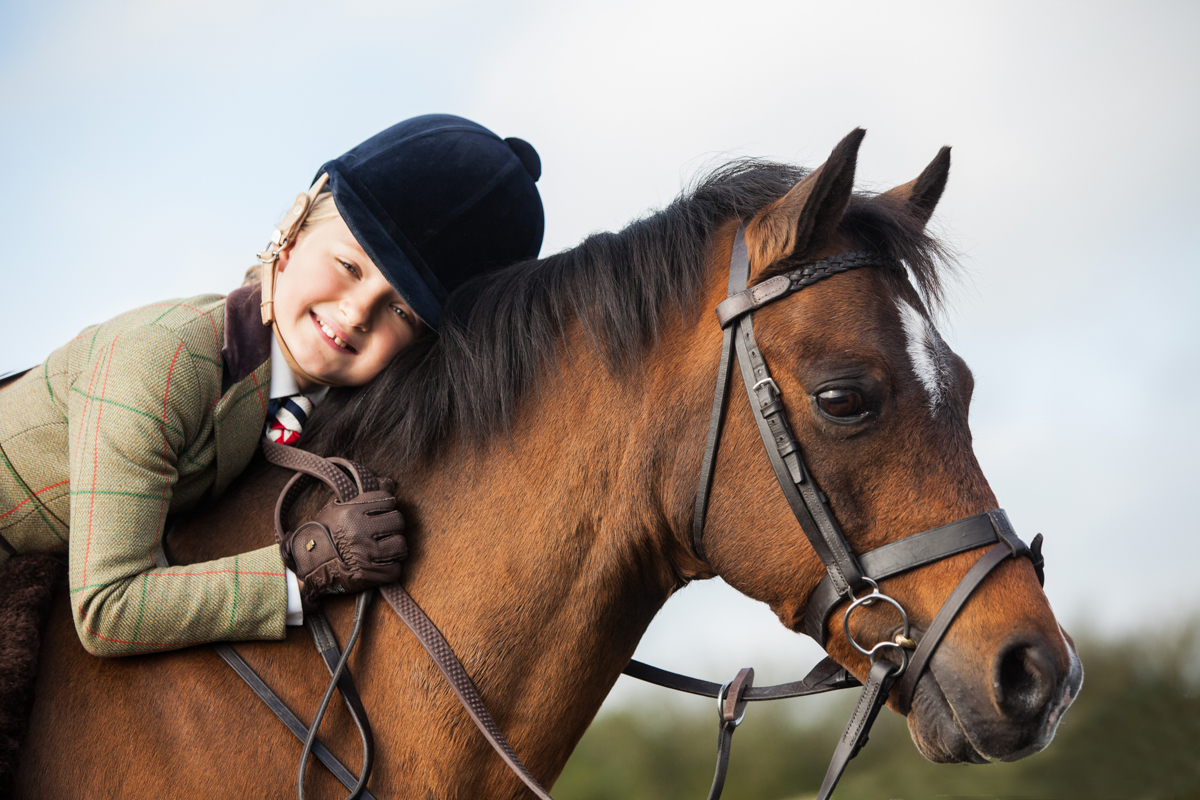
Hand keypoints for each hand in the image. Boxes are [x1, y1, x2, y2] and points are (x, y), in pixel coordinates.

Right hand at [281, 489, 406, 610]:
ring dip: (395, 547)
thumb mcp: (337, 507)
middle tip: (384, 531)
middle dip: (393, 526)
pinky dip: (390, 568)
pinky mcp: (368, 574)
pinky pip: (395, 569)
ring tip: (384, 547)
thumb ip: (362, 495)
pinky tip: (380, 564)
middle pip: (398, 521)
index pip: (388, 500)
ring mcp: (364, 554)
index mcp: (351, 512)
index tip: (381, 513)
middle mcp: (358, 532)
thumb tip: (389, 483)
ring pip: (400, 545)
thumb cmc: (326, 532)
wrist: (311, 563)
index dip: (387, 506)